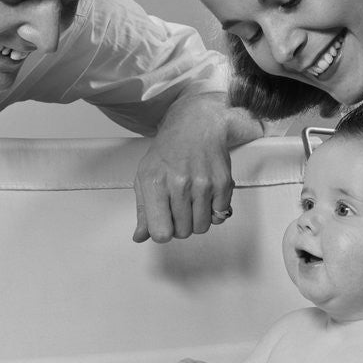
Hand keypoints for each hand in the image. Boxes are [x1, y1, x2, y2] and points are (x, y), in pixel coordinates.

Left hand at [133, 94, 262, 242]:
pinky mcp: (223, 183)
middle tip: (178, 208)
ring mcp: (204, 183)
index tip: (164, 223)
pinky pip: (219, 216)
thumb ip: (143, 210)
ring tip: (192, 202)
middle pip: (183, 232)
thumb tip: (140, 236)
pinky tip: (206, 197)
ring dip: (197, 220)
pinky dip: (213, 212)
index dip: (162, 232)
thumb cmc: (168, 151)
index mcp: (155, 183)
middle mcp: (180, 184)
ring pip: (202, 227)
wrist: (196, 125)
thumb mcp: (145, 175)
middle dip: (180, 225)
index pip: (161, 232)